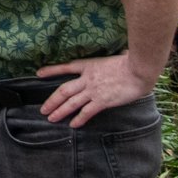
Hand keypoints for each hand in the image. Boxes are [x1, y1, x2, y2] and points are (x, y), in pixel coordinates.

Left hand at [35, 53, 154, 125]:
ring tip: (50, 118)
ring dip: (60, 111)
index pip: (65, 67)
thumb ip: (111, 58)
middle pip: (63, 90)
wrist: (138, 70)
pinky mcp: (102, 101)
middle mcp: (87, 79)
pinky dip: (79, 119)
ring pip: (71, 103)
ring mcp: (93, 91)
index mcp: (88, 65)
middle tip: (43, 109)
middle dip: (52, 101)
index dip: (51, 70)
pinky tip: (73, 125)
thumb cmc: (131, 62)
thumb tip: (121, 52)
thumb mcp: (115, 56)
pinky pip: (87, 112)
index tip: (39, 74)